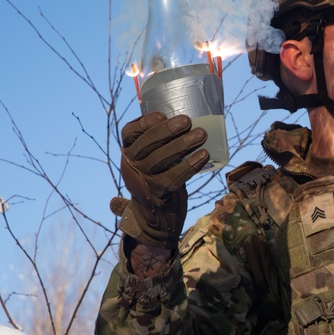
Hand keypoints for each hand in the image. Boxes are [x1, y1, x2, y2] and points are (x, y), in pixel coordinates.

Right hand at [109, 112, 208, 248]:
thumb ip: (160, 143)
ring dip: (183, 144)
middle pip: (147, 143)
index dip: (144, 122)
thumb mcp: (152, 160)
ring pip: (162, 159)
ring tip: (202, 134)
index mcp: (128, 152)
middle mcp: (131, 165)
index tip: (162, 115)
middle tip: (188, 121)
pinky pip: (175, 177)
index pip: (128, 133)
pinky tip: (204, 155)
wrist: (155, 219)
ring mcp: (143, 181)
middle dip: (168, 130)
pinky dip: (190, 165)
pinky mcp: (158, 194)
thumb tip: (185, 119)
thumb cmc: (158, 179)